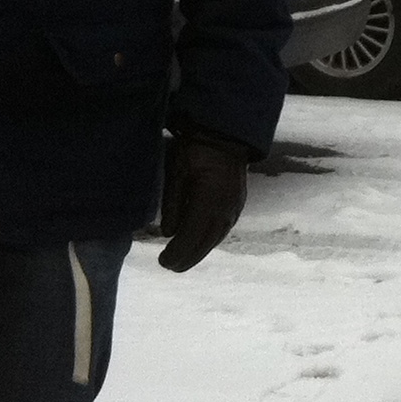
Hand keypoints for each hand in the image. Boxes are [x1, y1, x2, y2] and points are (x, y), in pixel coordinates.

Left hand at [156, 134, 250, 271]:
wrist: (225, 135)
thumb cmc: (195, 150)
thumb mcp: (177, 173)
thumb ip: (173, 204)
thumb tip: (166, 233)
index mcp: (209, 201)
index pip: (191, 236)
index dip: (177, 252)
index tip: (162, 261)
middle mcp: (225, 210)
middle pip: (206, 243)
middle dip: (187, 258)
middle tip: (169, 266)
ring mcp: (235, 208)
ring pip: (216, 238)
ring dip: (199, 252)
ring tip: (182, 261)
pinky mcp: (238, 204)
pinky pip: (223, 230)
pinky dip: (209, 241)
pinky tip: (200, 243)